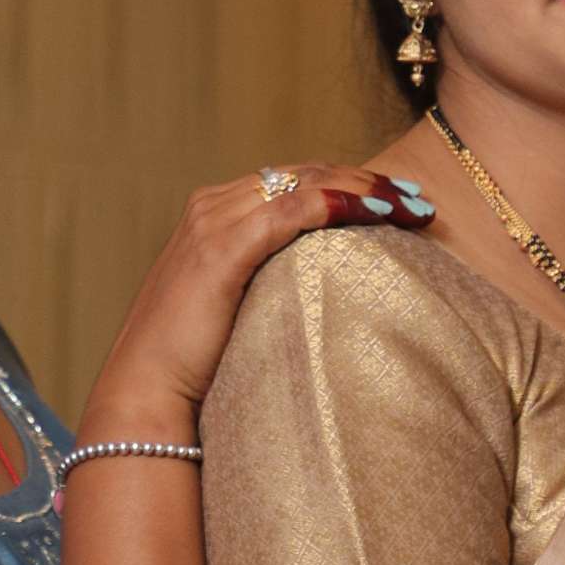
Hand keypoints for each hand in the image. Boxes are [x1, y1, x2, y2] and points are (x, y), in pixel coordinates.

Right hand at [82, 164, 432, 435]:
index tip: (397, 201)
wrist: (146, 391)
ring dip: (365, 190)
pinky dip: (340, 204)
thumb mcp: (234, 307)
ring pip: (306, 184)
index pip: (294, 181)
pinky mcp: (222, 248)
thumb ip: (266, 281)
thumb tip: (319, 285)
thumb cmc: (192, 362)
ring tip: (411, 206)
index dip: (348, 184)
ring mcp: (214, 222)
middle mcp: (212, 206)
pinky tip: (378, 215)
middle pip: (306, 173)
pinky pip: (293, 210)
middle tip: (418, 199)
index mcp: (213, 213)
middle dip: (366, 182)